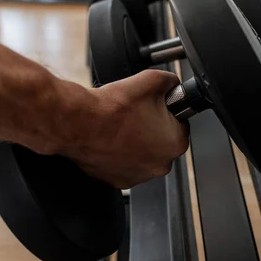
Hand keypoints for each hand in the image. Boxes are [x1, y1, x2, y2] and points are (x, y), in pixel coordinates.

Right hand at [63, 70, 189, 188]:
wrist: (79, 123)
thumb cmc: (112, 108)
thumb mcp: (151, 80)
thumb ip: (171, 81)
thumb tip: (173, 84)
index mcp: (175, 143)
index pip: (180, 124)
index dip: (167, 112)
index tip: (154, 108)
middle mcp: (160, 165)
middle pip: (162, 142)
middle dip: (152, 129)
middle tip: (135, 116)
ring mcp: (139, 176)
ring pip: (144, 155)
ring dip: (136, 143)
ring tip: (121, 127)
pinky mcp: (119, 181)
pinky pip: (126, 165)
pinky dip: (120, 154)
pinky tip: (112, 139)